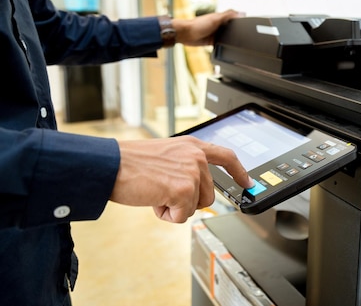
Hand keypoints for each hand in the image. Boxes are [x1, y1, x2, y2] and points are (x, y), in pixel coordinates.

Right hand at [111, 136, 253, 222]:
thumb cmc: (130, 163)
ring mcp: (192, 172)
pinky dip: (166, 214)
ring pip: (195, 207)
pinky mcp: (184, 190)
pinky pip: (182, 216)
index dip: (239, 172)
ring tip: (155, 191)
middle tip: (162, 190)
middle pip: (208, 195)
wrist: (110, 165)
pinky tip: (152, 199)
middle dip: (187, 200)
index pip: (226, 157)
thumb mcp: (166, 156)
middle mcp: (196, 157)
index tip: (247, 183)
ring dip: (175, 207)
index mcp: (192, 146)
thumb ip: (185, 166)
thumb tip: (196, 189)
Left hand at [172, 9, 244, 46]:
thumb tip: (242, 13)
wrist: (186, 35)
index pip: (234, 18)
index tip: (250, 23)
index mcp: (221, 18)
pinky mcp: (212, 41)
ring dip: (230, 39)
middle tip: (246, 35)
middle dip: (237, 31)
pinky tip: (228, 48)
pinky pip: (221, 44)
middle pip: (232, 28)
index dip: (241, 20)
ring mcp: (216, 34)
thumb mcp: (215, 18)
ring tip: (239, 43)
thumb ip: (228, 15)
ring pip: (227, 37)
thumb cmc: (198, 24)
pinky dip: (224, 46)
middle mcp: (219, 25)